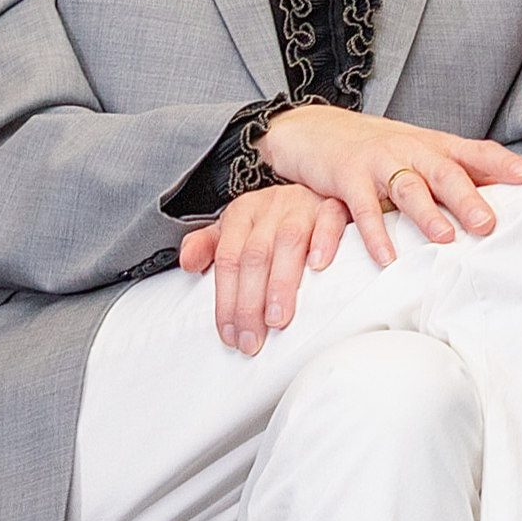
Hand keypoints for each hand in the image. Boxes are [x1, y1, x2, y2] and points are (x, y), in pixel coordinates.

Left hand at [177, 184, 350, 355]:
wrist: (322, 182)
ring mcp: (304, 205)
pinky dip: (324, 241)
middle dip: (250, 303)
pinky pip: (331, 219)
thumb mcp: (238, 227)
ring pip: (288, 242)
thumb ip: (209, 245)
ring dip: (281, 284)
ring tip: (277, 319)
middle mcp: (271, 206)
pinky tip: (319, 266)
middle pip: (254, 256)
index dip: (226, 300)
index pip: (228, 260)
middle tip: (253, 338)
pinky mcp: (336, 205)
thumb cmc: (278, 216)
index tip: (231, 334)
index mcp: (243, 213)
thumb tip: (186, 263)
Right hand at [253, 104, 521, 264]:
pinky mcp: (347, 176)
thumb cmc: (381, 150)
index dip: (501, 164)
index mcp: (435, 146)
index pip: (474, 152)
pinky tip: (387, 258)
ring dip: (427, 215)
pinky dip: (375, 234)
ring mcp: (379, 161)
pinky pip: (362, 209)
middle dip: (467, 199)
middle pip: (444, 173)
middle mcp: (411, 149)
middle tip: (487, 224)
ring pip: (408, 188)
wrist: (318, 130)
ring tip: (444, 241)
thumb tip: (506, 192)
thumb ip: (458, 171)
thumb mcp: (422, 153)